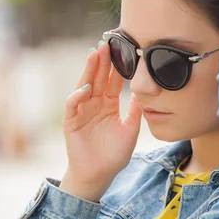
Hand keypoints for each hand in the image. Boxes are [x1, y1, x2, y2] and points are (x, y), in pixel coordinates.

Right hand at [60, 40, 142, 201]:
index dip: (117, 66)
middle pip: (99, 78)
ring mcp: (82, 111)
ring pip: (85, 85)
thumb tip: (148, 91)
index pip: (113, 81)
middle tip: (108, 43)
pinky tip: (87, 88)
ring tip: (95, 55)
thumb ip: (136, 111)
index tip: (123, 50)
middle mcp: (95, 104)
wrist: (99, 175)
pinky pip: (73, 105)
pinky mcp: (71, 121)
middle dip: (103, 61)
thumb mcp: (131, 129)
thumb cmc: (114, 154)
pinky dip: (78, 96)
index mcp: (109, 104)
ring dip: (89, 71)